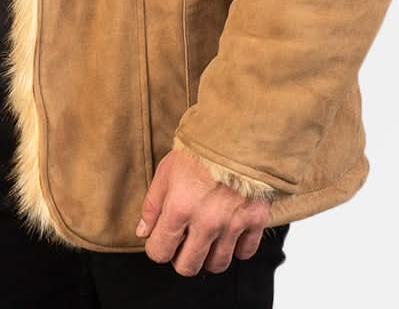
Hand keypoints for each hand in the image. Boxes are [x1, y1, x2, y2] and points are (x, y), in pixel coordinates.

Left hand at [135, 147, 271, 275]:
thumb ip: (152, 205)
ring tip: (206, 238)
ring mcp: (232, 223)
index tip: (161, 239)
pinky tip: (229, 234)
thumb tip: (144, 232)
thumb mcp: (166, 170)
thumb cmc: (200, 148)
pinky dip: (237, 248)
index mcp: (179, 208)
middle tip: (183, 242)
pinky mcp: (255, 220)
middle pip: (188, 267)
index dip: (157, 248)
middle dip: (181, 258)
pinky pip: (246, 253)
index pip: (159, 252)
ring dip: (209, 256)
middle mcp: (206, 222)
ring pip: (217, 264)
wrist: (237, 132)